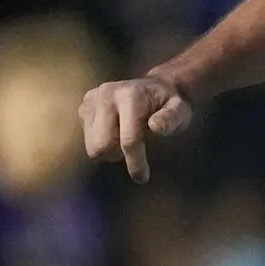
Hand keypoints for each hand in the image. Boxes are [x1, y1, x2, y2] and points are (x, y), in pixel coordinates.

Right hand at [79, 74, 193, 183]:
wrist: (154, 87)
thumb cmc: (168, 104)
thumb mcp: (180, 110)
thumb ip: (171, 118)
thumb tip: (156, 127)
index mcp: (131, 96)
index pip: (128, 139)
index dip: (135, 162)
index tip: (142, 178)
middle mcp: (107, 94)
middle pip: (102, 145)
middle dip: (118, 155)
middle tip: (133, 149)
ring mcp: (92, 99)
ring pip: (92, 145)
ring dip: (109, 150)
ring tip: (124, 139)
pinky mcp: (84, 105)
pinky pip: (86, 137)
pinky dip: (100, 141)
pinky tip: (114, 131)